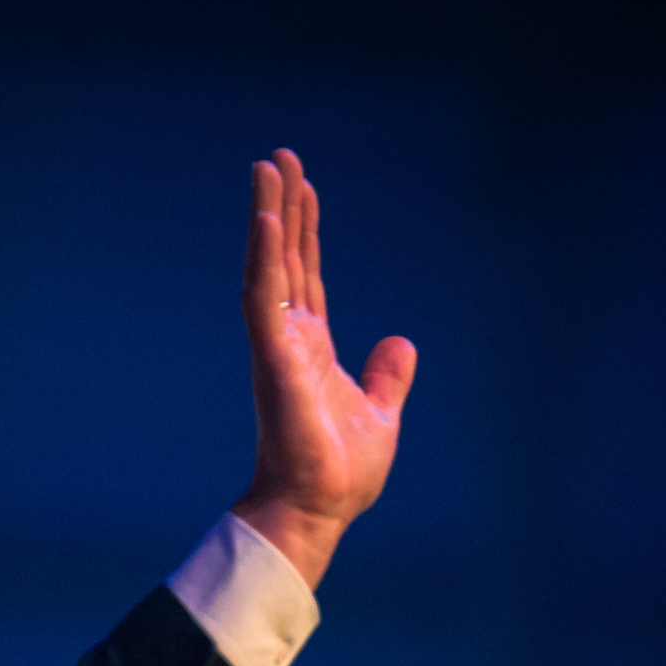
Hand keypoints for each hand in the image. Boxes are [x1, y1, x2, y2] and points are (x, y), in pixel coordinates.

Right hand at [233, 148, 416, 588]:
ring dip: (268, 215)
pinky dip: (264, 256)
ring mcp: (278, 346)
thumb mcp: (380, 412)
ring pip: (270, 266)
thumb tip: (401, 344)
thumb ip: (386, 376)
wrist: (320, 509)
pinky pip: (265, 297)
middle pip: (286, 258)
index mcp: (312, 349)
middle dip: (283, 205)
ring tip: (267, 168)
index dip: (305, 230)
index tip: (302, 187)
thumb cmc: (340, 473)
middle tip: (279, 157)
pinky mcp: (273, 358)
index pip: (307, 275)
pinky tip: (267, 218)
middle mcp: (289, 339)